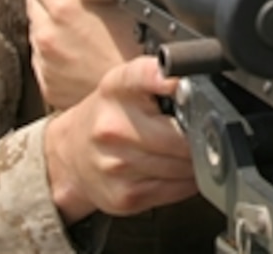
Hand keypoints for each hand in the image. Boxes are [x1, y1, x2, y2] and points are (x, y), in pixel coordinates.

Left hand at [27, 0, 142, 109]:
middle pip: (32, 0)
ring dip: (48, 22)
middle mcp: (47, 32)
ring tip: (74, 25)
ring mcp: (45, 59)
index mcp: (65, 7)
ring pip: (36, 29)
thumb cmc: (139, 52)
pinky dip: (52, 49)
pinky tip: (74, 50)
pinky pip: (42, 56)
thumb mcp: (125, 3)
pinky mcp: (47, 81)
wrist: (137, 94)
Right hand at [44, 56, 197, 222]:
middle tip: (201, 130)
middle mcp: (112, 127)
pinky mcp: (125, 196)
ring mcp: (117, 164)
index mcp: (117, 88)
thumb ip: (162, 77)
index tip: (183, 82)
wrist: (71, 154)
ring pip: (183, 166)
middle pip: (181, 136)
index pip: (145, 76)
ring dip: (196, 161)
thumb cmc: (110, 115)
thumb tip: (201, 81)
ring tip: (185, 151)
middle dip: (199, 135)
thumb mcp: (128, 84)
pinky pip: (176, 189)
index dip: (169, 78)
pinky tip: (176, 170)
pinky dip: (187, 181)